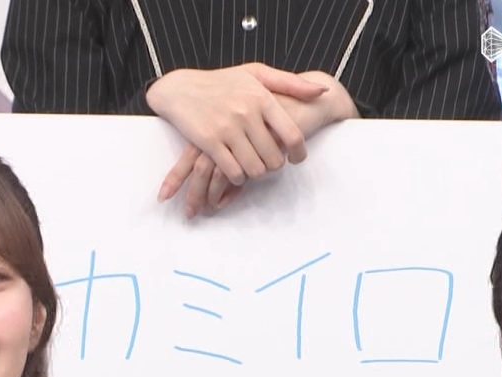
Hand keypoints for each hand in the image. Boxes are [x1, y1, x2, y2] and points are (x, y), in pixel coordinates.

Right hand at [161, 71, 359, 217]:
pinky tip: (236, 170)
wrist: (179, 88)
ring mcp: (226, 128)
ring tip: (253, 166)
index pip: (292, 135)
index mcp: (261, 97)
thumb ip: (290, 83)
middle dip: (274, 165)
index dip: (299, 154)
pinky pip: (233, 172)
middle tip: (268, 162)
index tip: (295, 159)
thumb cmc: (221, 82)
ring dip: (256, 173)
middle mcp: (246, 112)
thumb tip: (322, 91)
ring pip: (255, 169)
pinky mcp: (208, 142)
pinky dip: (238, 177)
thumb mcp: (256, 74)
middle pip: (274, 158)